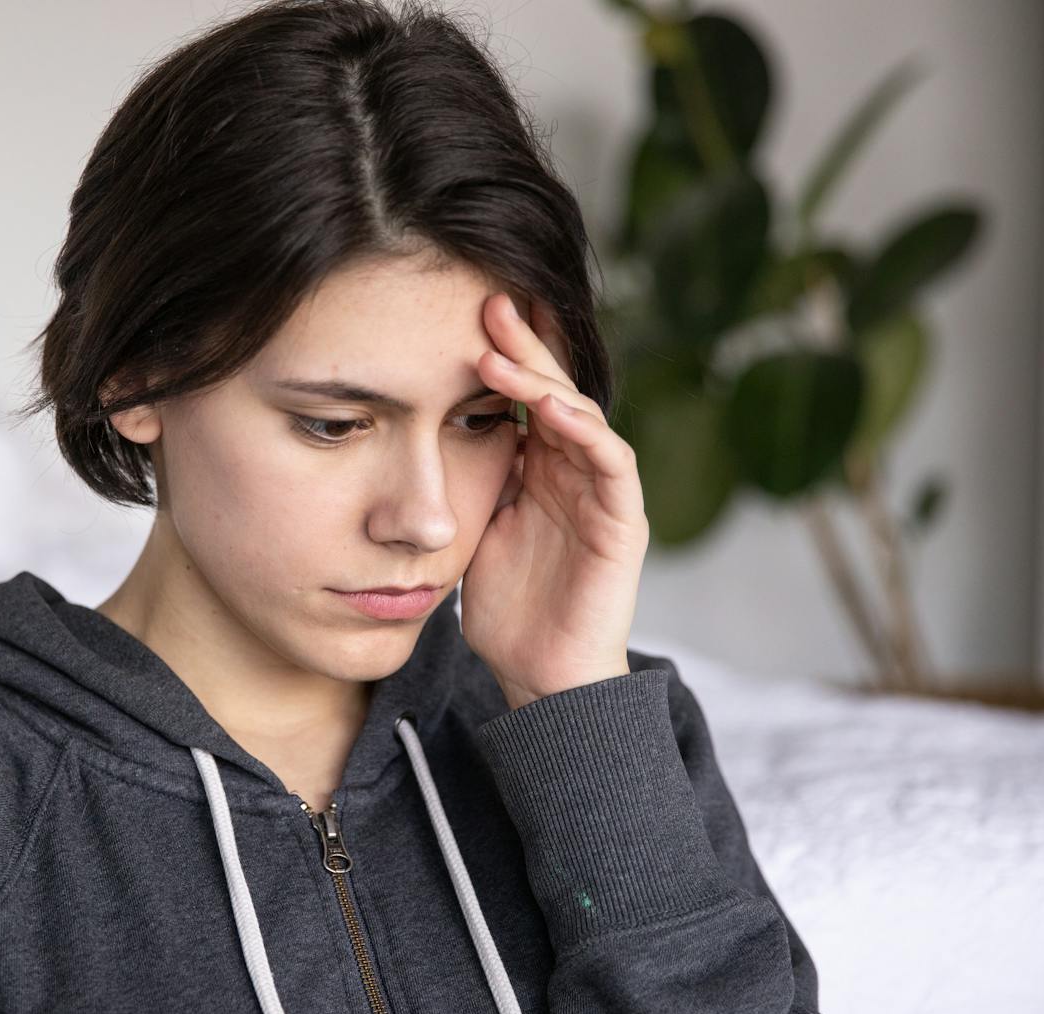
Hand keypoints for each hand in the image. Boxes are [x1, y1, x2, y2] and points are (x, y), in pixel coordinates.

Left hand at [460, 292, 649, 710]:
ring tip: (500, 351)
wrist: (541, 679)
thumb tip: (420, 434)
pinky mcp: (623, 521)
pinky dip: (585, 430)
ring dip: (543, 380)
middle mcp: (572, 470)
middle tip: (488, 303)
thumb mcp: (471, 531)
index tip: (460, 315)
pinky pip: (612, 461)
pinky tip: (553, 407)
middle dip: (522, 346)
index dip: (499, 356)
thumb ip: (464, 482)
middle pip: (552, 391)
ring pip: (581, 414)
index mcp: (537, 469)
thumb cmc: (507, 611)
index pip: (521, 397)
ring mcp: (601, 493)